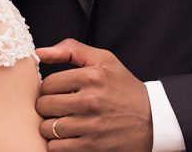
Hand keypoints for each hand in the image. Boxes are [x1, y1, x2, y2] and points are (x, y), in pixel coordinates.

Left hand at [35, 39, 152, 150]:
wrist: (152, 120)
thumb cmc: (125, 89)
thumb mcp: (104, 60)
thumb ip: (72, 50)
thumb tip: (40, 53)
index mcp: (92, 76)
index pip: (48, 83)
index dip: (51, 88)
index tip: (60, 91)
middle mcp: (91, 100)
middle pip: (44, 105)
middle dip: (48, 107)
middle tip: (60, 107)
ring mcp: (91, 125)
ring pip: (47, 127)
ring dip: (51, 126)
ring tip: (64, 121)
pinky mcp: (91, 146)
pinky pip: (56, 147)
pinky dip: (58, 143)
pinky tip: (69, 135)